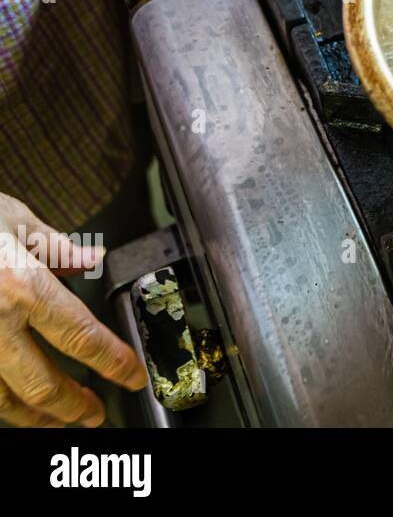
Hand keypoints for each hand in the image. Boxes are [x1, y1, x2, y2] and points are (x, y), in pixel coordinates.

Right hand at [0, 192, 147, 426]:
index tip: (133, 376)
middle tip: (95, 413)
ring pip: (0, 399)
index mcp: (20, 287)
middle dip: (73, 406)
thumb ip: (55, 246)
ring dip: (33, 416)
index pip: (81, 336)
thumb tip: (91, 260)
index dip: (113, 362)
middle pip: (41, 383)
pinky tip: (11, 403)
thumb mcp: (12, 218)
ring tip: (55, 420)